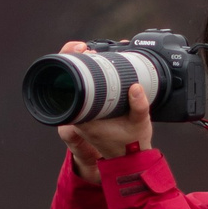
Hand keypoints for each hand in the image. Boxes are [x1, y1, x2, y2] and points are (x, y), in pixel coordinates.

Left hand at [54, 41, 153, 178]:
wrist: (131, 159)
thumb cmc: (132, 144)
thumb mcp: (139, 124)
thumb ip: (139, 107)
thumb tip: (137, 88)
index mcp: (84, 119)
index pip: (68, 89)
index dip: (71, 66)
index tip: (83, 52)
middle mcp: (79, 116)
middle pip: (68, 83)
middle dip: (75, 61)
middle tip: (89, 49)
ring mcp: (83, 114)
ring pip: (75, 86)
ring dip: (83, 68)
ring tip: (93, 53)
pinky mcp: (90, 111)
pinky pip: (84, 90)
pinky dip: (89, 77)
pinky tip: (97, 64)